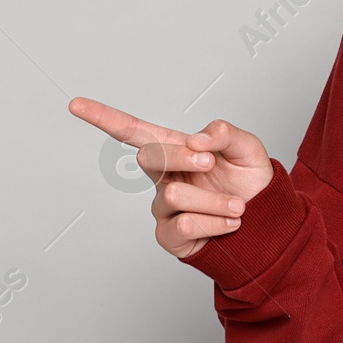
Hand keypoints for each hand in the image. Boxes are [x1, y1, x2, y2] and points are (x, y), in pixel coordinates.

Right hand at [69, 97, 274, 259]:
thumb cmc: (250, 183)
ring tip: (237, 207)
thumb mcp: (248, 149)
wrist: (267, 224)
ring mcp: (163, 208)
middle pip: (151, 156)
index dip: (104, 118)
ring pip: (174, 195)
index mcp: (176, 149)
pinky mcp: (169, 237)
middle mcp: (164, 177)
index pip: (134, 131)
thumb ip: (225, 133)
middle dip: (186, 157)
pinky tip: (229, 224)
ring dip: (215, 200)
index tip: (75, 105)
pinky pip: (184, 225)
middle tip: (212, 163)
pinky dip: (215, 222)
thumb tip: (197, 139)